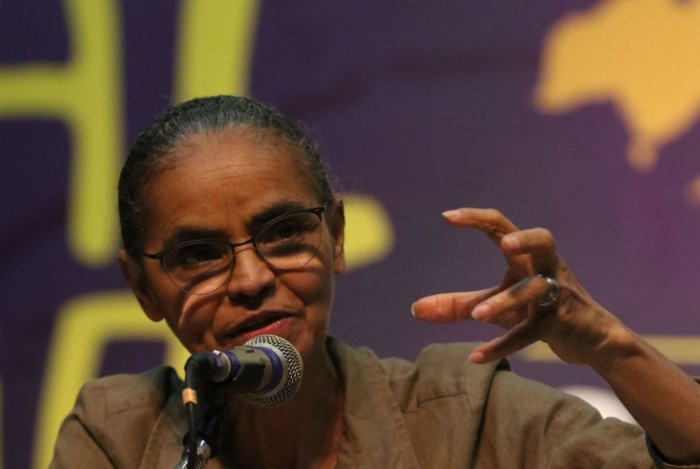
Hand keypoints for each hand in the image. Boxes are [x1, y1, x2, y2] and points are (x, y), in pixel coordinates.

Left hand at [411, 208, 623, 365]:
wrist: (591, 340)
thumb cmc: (539, 312)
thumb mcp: (496, 306)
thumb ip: (457, 305)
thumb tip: (414, 309)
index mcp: (527, 256)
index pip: (502, 226)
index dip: (476, 218)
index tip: (446, 216)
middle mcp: (545, 268)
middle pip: (543, 240)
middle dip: (526, 239)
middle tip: (506, 244)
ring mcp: (557, 294)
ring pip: (534, 290)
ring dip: (505, 302)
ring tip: (476, 315)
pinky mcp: (561, 323)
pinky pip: (531, 332)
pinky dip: (504, 344)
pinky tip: (475, 356)